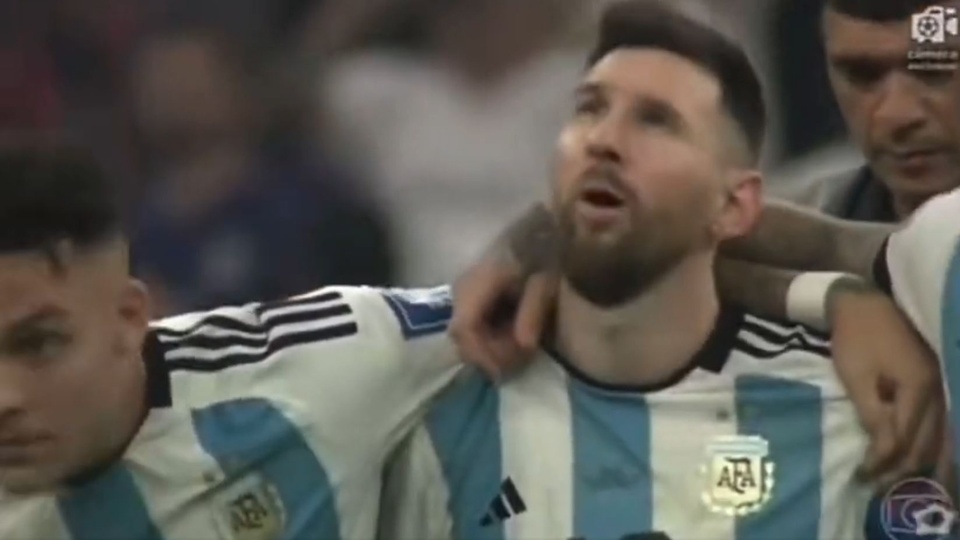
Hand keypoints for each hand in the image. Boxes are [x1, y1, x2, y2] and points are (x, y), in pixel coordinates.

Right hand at [449, 248, 557, 378]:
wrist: (539, 229)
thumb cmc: (542, 252)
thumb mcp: (544, 281)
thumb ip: (532, 312)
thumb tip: (524, 346)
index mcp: (478, 282)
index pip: (464, 328)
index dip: (482, 353)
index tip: (506, 369)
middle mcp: (463, 289)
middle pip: (461, 336)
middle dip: (489, 354)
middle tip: (521, 357)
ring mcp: (463, 293)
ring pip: (465, 334)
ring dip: (491, 347)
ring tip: (521, 346)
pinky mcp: (471, 297)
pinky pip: (473, 326)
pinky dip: (491, 338)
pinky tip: (513, 334)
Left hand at [830, 289, 946, 488]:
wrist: (865, 301)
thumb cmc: (856, 337)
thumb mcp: (857, 378)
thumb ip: (873, 415)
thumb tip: (883, 452)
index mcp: (919, 387)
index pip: (905, 438)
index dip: (883, 461)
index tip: (862, 478)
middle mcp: (941, 389)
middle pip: (929, 442)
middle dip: (904, 468)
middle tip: (878, 486)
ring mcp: (943, 384)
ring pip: (941, 435)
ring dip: (921, 459)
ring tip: (898, 479)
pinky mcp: (937, 380)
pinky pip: (941, 420)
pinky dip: (930, 441)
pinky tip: (921, 456)